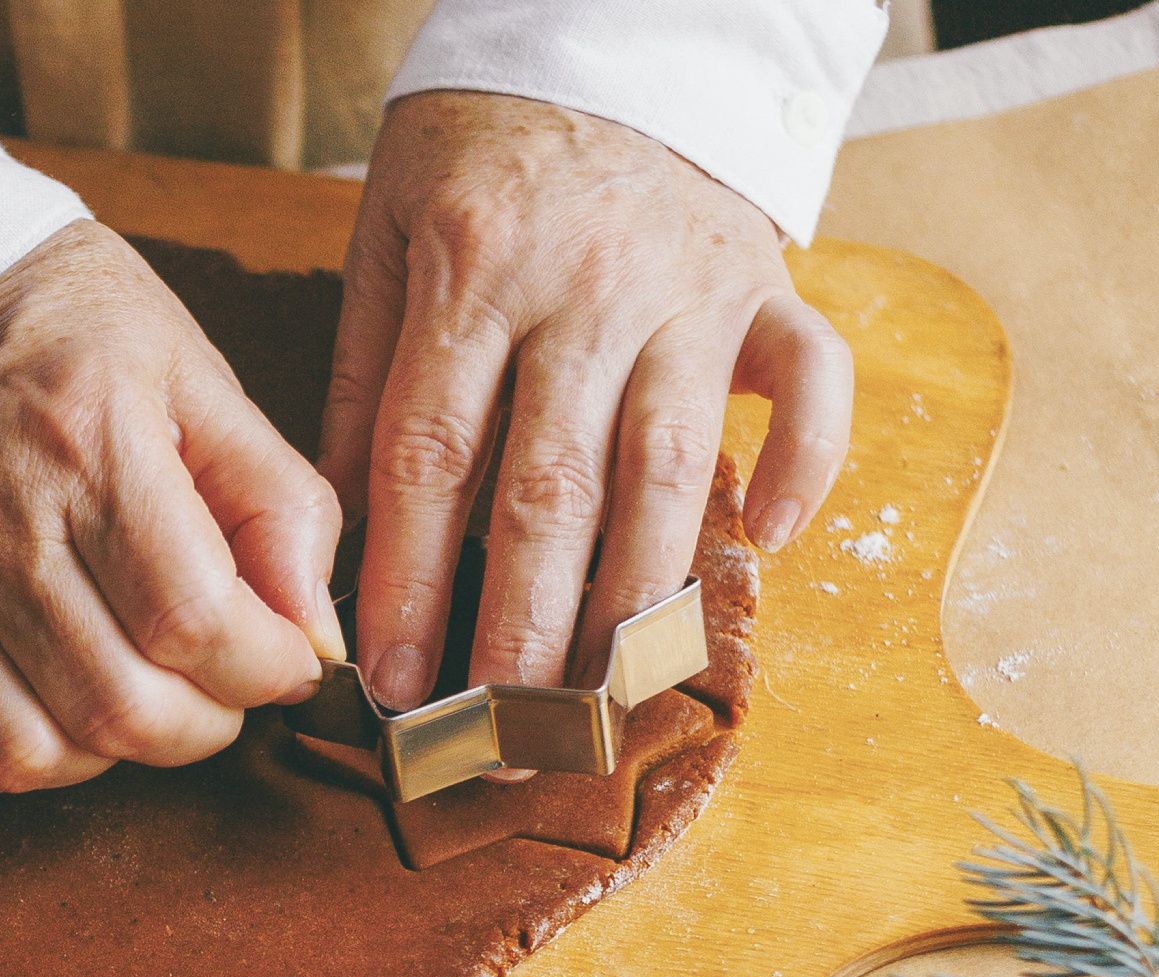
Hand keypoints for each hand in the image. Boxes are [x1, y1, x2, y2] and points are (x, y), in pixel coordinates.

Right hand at [0, 222, 342, 794]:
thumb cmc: (70, 332)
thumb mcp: (200, 378)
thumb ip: (278, 503)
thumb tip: (318, 631)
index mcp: (89, 448)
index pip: (191, 620)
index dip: (264, 668)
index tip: (287, 657)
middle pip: (117, 706)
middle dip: (204, 725)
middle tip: (225, 685)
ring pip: (26, 750)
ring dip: (110, 756)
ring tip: (144, 700)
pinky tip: (51, 720)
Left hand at [325, 93, 852, 707]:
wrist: (610, 30)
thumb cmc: (478, 154)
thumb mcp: (387, 237)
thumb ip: (368, 380)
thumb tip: (346, 533)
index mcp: (473, 270)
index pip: (431, 457)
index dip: (408, 582)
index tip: (392, 682)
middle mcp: (586, 287)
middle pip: (550, 488)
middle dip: (519, 625)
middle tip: (498, 725)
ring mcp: (689, 289)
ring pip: (668, 467)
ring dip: (635, 593)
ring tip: (600, 690)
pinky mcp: (769, 284)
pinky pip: (812, 383)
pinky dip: (804, 466)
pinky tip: (762, 547)